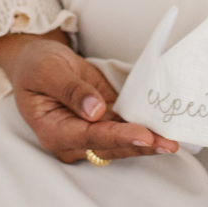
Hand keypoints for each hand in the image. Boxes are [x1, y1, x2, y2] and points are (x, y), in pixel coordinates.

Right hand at [0, 30, 177, 162]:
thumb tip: (95, 111)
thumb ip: (70, 90)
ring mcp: (88, 130)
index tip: (144, 135)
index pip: (90, 137)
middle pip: (110, 146)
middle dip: (140, 145)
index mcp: (53, 130)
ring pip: (120, 142)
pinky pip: (123, 127)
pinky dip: (142, 128)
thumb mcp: (48, 71)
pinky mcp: (102, 119)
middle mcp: (72, 138)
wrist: (36, 59)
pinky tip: (162, 129)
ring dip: (146, 142)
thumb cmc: (36, 65)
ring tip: (172, 141)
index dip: (119, 137)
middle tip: (168, 144)